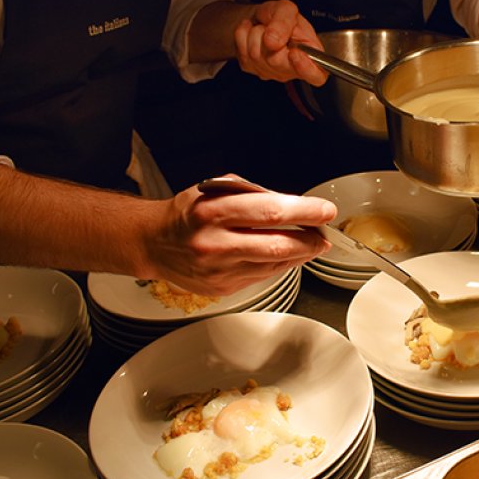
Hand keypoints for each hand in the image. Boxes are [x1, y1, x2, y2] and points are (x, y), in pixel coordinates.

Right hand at [145, 177, 335, 295]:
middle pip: (278, 244)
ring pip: (275, 263)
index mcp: (213, 211)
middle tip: (325, 233)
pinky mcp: (222, 288)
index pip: (270, 212)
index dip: (304, 212)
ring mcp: (219, 270)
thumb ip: (252, 194)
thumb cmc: (187, 212)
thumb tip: (292, 205)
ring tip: (312, 243)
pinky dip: (280, 263)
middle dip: (310, 239)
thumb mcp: (215, 191)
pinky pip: (263, 275)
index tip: (325, 210)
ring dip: (301, 253)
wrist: (153, 243)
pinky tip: (287, 254)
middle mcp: (215, 243)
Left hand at [234, 0, 327, 86]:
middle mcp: (293, 69)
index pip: (316, 75)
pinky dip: (243, 37)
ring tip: (262, 29)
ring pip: (257, 57)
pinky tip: (251, 34)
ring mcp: (272, 72)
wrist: (260, 18)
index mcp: (311, 54)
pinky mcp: (253, 70)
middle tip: (273, 28)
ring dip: (255, 35)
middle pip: (279, 64)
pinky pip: (243, 54)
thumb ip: (284, 23)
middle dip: (270, 39)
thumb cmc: (279, 16)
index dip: (306, 68)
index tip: (294, 53)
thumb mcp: (286, 9)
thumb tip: (274, 42)